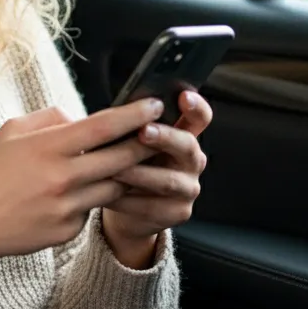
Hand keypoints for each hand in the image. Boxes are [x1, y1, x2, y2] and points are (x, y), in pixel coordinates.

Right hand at [0, 98, 165, 278]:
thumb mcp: (9, 132)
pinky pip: (93, 209)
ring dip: (123, 175)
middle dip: (146, 144)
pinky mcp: (69, 229)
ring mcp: (67, 206)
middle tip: (159, 135)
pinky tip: (80, 194)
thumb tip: (79, 118)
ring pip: (115, 186)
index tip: (154, 105)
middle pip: (122, 157)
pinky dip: (93, 198)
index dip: (134, 114)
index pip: (103, 126)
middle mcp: (61, 176)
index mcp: (46, 147)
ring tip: (125, 164)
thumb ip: (48, 119)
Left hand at [102, 90, 212, 260]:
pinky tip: (108, 195)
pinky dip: (128, 200)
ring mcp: (188, 188)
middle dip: (165, 137)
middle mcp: (191, 160)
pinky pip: (153, 206)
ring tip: (115, 169)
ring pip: (168, 180)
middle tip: (143, 131)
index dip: (196, 106)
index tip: (183, 96)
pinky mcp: (177, 213)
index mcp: (182, 135)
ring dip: (140, 173)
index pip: (199, 117)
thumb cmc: (125, 162)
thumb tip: (111, 111)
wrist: (123, 205)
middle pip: (187, 145)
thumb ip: (129, 126)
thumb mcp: (128, 140)